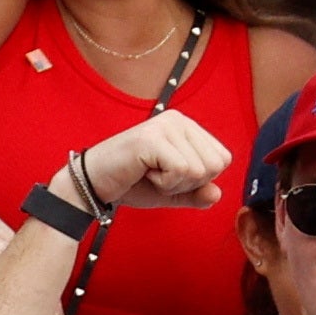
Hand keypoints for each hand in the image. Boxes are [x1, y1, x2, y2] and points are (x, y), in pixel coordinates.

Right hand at [69, 109, 230, 210]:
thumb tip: (217, 194)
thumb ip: (197, 193)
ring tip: (149, 173)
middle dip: (188, 182)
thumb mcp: (172, 191)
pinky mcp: (152, 138)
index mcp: (187, 127)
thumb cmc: (131, 183)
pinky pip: (181, 170)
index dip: (199, 179)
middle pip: (215, 165)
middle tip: (158, 175)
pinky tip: (143, 172)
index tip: (168, 174)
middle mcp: (178, 120)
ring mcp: (165, 126)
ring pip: (199, 170)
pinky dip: (164, 183)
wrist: (93, 184)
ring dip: (174, 183)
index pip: (222, 159)